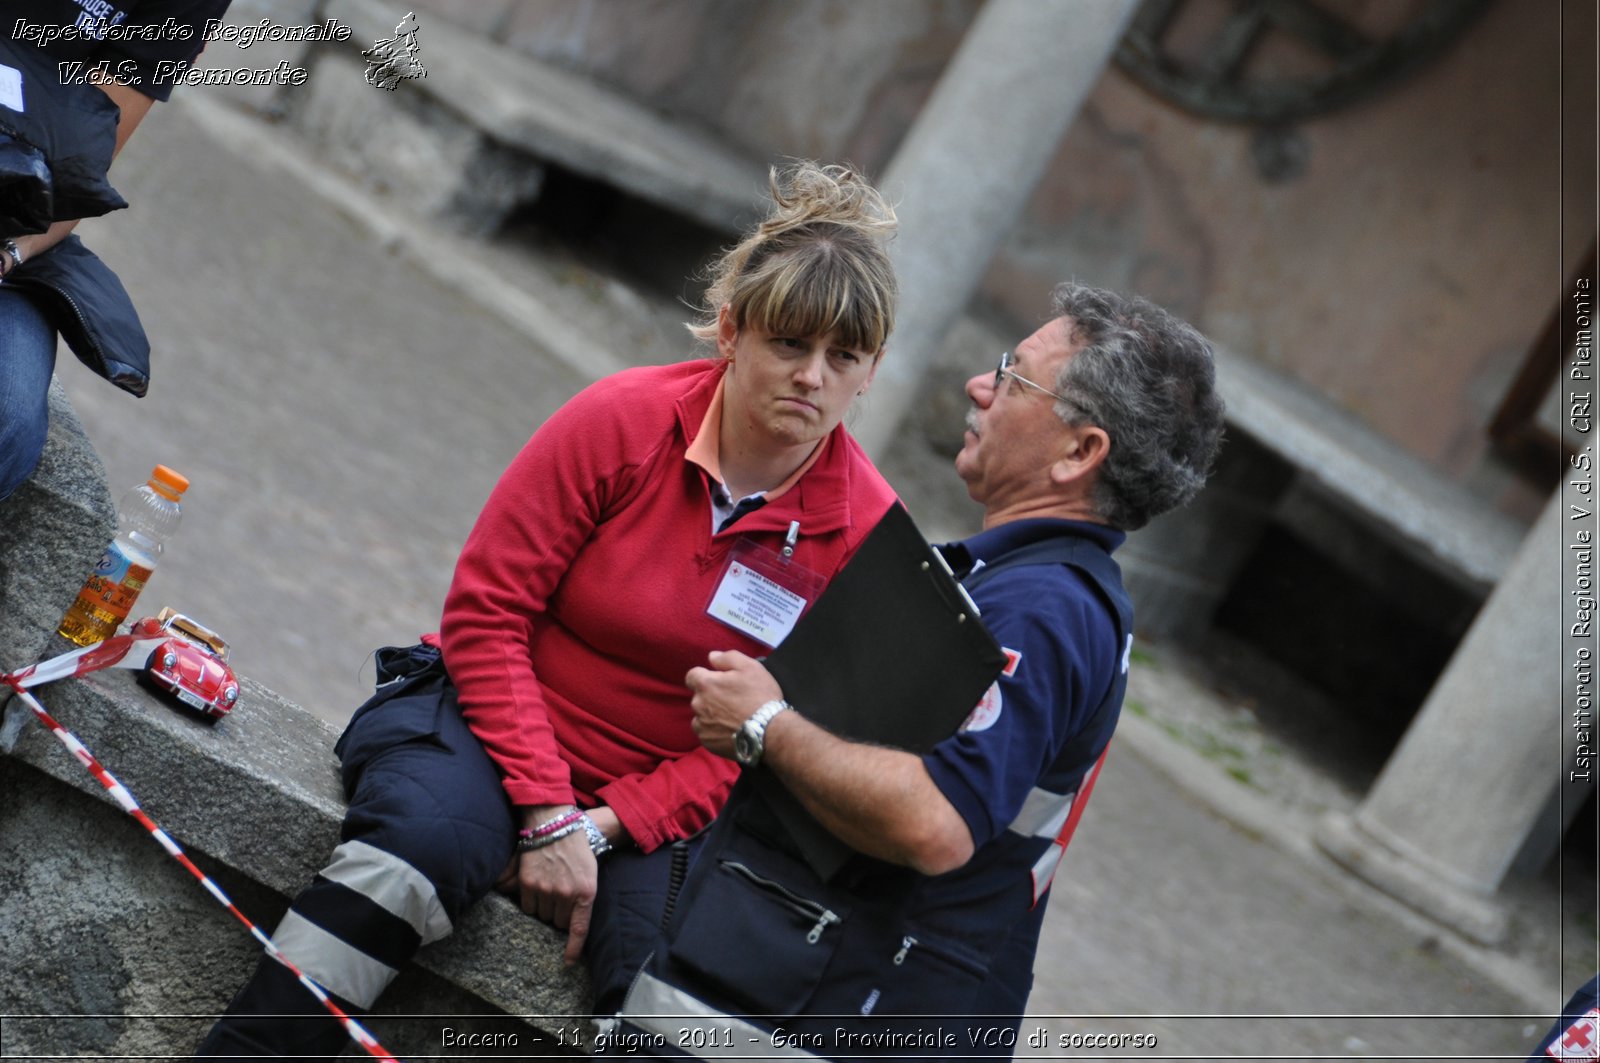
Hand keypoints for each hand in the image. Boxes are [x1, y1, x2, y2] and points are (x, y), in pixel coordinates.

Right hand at [493, 805, 597, 964]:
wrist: (555, 825)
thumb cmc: (576, 849)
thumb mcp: (590, 872)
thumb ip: (583, 898)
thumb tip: (571, 927)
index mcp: (586, 891)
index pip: (579, 928)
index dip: (573, 948)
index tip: (568, 962)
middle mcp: (566, 894)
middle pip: (559, 923)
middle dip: (560, 915)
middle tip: (560, 898)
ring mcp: (546, 889)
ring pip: (542, 915)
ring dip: (545, 908)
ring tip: (549, 888)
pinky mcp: (528, 883)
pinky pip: (527, 906)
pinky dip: (530, 902)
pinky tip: (536, 887)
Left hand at [685, 650, 783, 758]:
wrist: (770, 731)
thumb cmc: (760, 696)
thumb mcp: (750, 667)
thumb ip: (727, 658)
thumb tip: (712, 657)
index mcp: (705, 684)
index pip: (692, 676)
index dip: (705, 676)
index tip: (719, 681)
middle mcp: (698, 704)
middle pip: (698, 696)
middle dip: (710, 696)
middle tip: (732, 700)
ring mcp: (701, 725)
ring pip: (701, 715)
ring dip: (711, 714)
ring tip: (731, 717)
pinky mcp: (707, 742)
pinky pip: (706, 733)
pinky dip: (714, 731)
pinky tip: (730, 730)